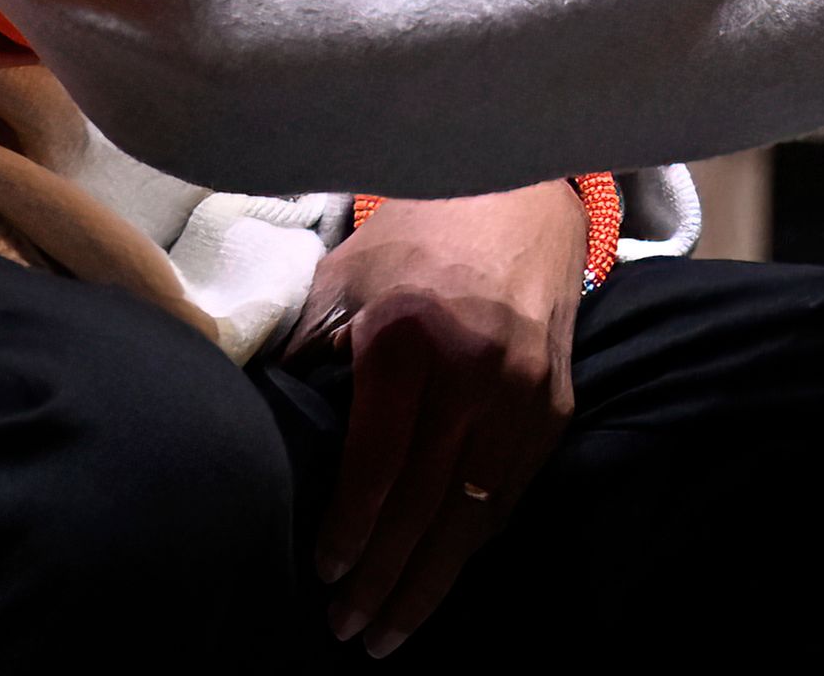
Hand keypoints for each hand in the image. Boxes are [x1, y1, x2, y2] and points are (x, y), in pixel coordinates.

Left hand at [287, 180, 590, 655]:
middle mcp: (476, 372)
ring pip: (476, 513)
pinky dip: (476, 540)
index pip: (380, 462)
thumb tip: (267, 422)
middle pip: (426, 504)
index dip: (352, 528)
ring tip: (393, 629)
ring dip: (432, 580)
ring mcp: (524, 391)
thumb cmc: (419, 232)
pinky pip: (513, 492)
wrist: (523, 193)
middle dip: (383, 577)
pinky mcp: (557, 403)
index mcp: (411, 338)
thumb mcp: (346, 275)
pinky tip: (445, 572)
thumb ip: (310, 349)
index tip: (324, 572)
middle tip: (350, 629)